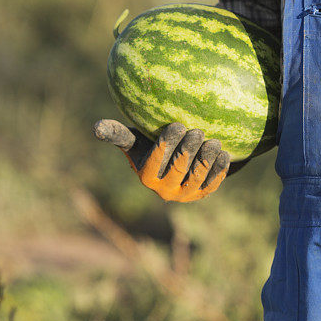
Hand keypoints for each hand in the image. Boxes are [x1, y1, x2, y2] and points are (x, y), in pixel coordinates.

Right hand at [93, 119, 230, 201]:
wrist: (176, 164)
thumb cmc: (151, 146)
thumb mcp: (136, 141)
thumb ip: (119, 135)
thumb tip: (96, 126)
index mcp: (147, 177)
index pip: (155, 161)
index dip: (166, 145)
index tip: (177, 125)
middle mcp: (165, 191)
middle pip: (178, 170)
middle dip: (188, 150)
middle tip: (197, 131)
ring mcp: (186, 194)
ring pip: (197, 178)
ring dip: (207, 160)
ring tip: (213, 142)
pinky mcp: (203, 194)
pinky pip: (213, 183)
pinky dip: (219, 170)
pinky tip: (224, 155)